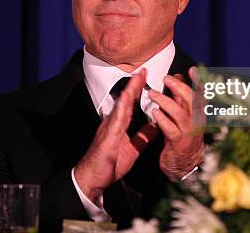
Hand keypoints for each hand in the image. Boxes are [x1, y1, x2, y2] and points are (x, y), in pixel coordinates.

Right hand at [74, 69, 158, 201]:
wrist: (93, 178)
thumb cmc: (109, 164)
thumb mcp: (133, 149)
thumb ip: (143, 137)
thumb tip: (155, 127)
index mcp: (119, 125)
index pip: (131, 104)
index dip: (138, 91)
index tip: (146, 79)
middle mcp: (113, 123)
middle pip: (126, 100)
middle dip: (135, 85)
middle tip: (143, 70)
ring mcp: (109, 127)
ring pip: (121, 105)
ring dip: (130, 91)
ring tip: (137, 78)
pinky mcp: (107, 135)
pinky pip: (116, 119)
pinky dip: (122, 107)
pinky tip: (127, 98)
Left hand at [149, 67, 204, 180]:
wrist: (183, 164)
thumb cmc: (181, 136)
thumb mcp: (183, 115)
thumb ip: (180, 97)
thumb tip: (178, 77)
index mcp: (198, 113)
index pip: (200, 94)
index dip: (197, 81)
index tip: (192, 70)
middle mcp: (196, 122)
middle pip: (192, 101)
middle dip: (180, 87)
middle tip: (167, 79)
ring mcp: (188, 132)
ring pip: (179, 113)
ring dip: (165, 101)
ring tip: (153, 94)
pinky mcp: (178, 143)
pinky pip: (170, 129)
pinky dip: (162, 119)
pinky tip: (155, 112)